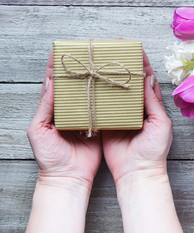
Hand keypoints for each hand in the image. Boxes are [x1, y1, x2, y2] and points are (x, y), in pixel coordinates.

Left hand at [27, 51, 101, 188]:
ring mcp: (85, 117)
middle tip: (86, 54)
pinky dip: (106, 99)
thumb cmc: (49, 157)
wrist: (68, 177)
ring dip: (93, 81)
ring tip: (100, 66)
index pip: (54, 83)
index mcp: (53, 110)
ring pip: (89, 95)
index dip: (56, 66)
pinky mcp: (99, 126)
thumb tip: (52, 82)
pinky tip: (111, 88)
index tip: (61, 50)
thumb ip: (46, 107)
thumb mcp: (39, 130)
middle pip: (74, 86)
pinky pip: (103, 109)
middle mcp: (70, 111)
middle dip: (79, 69)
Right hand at [102, 51, 184, 232]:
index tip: (135, 49)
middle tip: (115, 52)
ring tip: (103, 63)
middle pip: (129, 84)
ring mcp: (121, 116)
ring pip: (115, 93)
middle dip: (124, 67)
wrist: (138, 172)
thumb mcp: (160, 122)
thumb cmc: (154, 149)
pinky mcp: (108, 124)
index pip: (147, 81)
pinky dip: (99, 95)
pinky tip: (94, 83)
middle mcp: (136, 109)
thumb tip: (147, 77)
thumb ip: (152, 101)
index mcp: (151, 107)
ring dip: (110, 78)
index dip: (142, 64)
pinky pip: (103, 107)